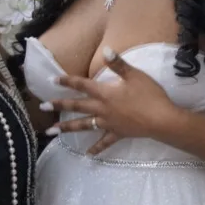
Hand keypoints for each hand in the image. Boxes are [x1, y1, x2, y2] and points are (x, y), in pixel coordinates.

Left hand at [47, 47, 180, 155]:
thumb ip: (118, 64)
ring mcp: (108, 123)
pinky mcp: (117, 134)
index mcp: (105, 93)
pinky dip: (96, 148)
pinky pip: (104, 142)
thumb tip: (105, 50)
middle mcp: (102, 109)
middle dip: (59, 106)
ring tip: (52, 132)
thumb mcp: (135, 75)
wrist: (161, 120)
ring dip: (67, 128)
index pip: (82, 85)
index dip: (67, 81)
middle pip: (77, 106)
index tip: (52, 80)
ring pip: (84, 125)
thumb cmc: (149, 95)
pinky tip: (88, 154)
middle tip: (43, 107)